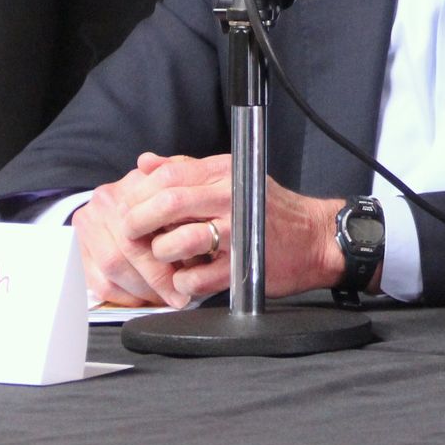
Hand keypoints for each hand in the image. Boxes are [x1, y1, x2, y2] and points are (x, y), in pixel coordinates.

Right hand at [70, 155, 191, 307]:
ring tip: (163, 298)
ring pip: (112, 269)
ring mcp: (88, 223)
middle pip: (128, 250)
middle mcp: (106, 201)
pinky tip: (142, 299)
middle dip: (157, 280)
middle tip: (178, 296)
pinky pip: (98, 282)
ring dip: (140, 291)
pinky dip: (123, 296)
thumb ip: (189, 207)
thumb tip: (201, 235)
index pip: (148, 226)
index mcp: (134, 185)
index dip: (170, 256)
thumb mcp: (180, 192)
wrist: (123, 194)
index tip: (191, 276)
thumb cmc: (162, 199)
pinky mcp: (76, 246)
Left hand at [122, 153, 346, 301]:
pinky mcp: (243, 267)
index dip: (139, 193)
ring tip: (164, 257)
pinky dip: (182, 281)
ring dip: (160, 253)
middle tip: (131, 234)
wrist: (315, 240)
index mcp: (228, 173)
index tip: (129, 208)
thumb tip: (146, 162)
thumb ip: (188, 169)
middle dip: (138, 222)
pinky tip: (187, 277)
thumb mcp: (234, 177)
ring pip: (177, 241)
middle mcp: (233, 198)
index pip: (169, 175)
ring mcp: (239, 233)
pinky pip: (195, 277)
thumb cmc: (271, 211)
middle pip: (168, 203)